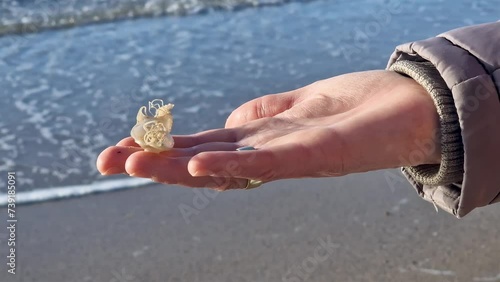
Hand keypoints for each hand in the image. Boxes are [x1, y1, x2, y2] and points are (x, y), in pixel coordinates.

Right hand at [96, 70, 439, 188]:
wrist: (415, 109)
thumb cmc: (357, 108)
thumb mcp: (298, 106)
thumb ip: (263, 116)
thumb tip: (231, 122)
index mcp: (261, 139)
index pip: (201, 142)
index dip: (162, 145)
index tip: (120, 147)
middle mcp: (268, 152)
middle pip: (203, 155)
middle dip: (154, 160)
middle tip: (106, 160)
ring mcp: (290, 156)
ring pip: (225, 162)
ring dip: (178, 164)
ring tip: (134, 163)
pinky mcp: (317, 152)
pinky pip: (270, 161)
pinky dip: (232, 162)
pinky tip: (199, 161)